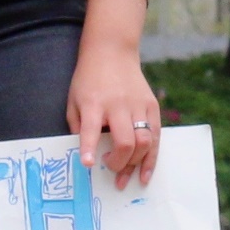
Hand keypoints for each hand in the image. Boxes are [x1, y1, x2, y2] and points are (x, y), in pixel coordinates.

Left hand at [69, 38, 161, 190]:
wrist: (111, 52)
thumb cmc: (88, 80)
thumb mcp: (73, 100)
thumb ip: (78, 127)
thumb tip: (86, 156)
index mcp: (93, 103)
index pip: (91, 128)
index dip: (89, 148)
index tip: (88, 164)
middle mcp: (118, 105)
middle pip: (125, 142)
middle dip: (119, 163)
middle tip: (110, 170)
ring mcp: (138, 105)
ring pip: (144, 142)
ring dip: (136, 164)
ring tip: (125, 178)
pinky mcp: (152, 105)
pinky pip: (155, 136)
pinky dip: (151, 158)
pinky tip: (144, 173)